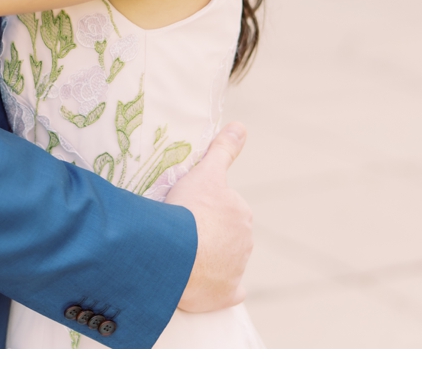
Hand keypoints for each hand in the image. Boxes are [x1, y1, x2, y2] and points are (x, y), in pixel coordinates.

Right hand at [166, 122, 253, 311]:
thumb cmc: (189, 210)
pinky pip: (228, 292)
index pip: (226, 208)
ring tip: (179, 253)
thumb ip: (223, 150)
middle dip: (208, 233)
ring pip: (225, 262)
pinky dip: (220, 290)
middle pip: (226, 235)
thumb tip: (241, 126)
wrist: (177, 255)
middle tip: (179, 230)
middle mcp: (244, 242)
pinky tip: (205, 285)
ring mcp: (236, 271)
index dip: (205, 208)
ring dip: (208, 258)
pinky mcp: (226, 295)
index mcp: (241, 214)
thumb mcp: (205, 172)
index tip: (186, 209)